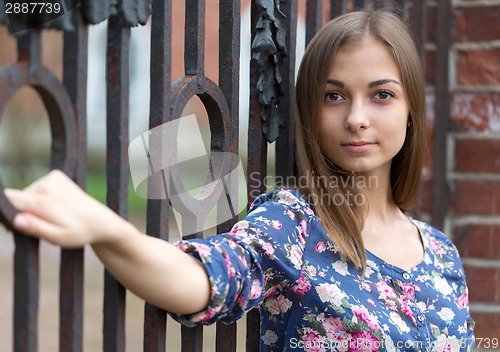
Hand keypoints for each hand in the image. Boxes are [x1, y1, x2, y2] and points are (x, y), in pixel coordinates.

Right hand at [4, 169, 127, 247]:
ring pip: (28, 193)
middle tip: (40, 225)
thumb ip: (35, 228)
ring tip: (53, 216)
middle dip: (22, 212)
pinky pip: (39, 187)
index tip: (11, 223)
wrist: (101, 221)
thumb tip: (15, 219)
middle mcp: (46, 186)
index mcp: (42, 202)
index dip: (4, 212)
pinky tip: (57, 205)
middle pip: (17, 198)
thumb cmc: (80, 232)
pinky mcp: (57, 175)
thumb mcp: (57, 238)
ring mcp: (52, 178)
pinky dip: (42, 196)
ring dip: (34, 205)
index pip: (8, 198)